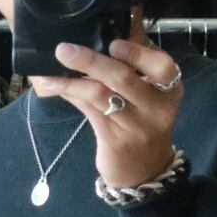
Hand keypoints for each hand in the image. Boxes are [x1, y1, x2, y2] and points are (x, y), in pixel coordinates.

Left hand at [37, 7, 182, 188]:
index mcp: (169, 90)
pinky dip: (70, 95)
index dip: (135, 52)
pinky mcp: (116, 141)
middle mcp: (156, 108)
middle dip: (90, 60)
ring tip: (47, 73)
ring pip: (100, 95)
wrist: (145, 174)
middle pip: (123, 78)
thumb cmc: (142, 126)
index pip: (160, 65)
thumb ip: (129, 72)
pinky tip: (54, 88)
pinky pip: (89, 111)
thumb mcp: (146, 99)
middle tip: (63, 49)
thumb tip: (91, 42)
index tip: (112, 44)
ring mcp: (136, 127)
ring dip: (70, 81)